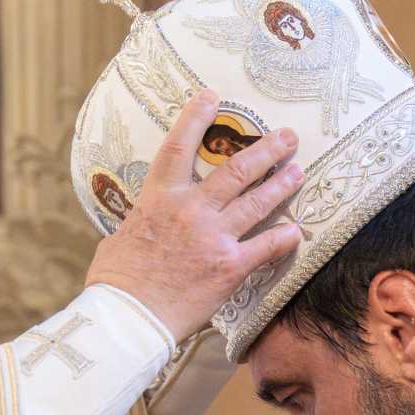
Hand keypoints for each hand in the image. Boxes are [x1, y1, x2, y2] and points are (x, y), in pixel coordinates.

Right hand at [85, 89, 304, 342]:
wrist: (128, 317)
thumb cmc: (116, 283)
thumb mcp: (119, 240)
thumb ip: (138, 225)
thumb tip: (137, 228)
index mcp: (159, 198)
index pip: (179, 147)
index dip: (196, 118)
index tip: (213, 97)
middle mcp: (191, 210)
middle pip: (236, 169)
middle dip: (266, 149)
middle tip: (287, 137)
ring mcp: (214, 236)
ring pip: (257, 200)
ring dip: (282, 183)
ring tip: (298, 171)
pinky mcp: (230, 266)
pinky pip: (267, 246)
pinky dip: (285, 238)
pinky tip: (298, 232)